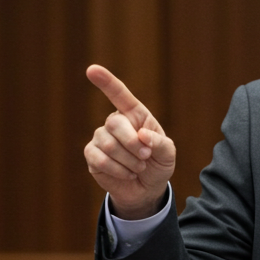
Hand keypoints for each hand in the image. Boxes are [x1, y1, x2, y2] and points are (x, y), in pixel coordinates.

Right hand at [83, 65, 176, 218]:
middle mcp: (115, 122)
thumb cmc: (157, 164)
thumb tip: (142, 135)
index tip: (92, 70)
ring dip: (129, 161)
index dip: (106, 81)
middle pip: (115, 123)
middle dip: (134, 144)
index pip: (119, 94)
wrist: (146, 189)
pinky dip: (118, 170)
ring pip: (109, 145)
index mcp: (134, 114)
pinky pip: (100, 159)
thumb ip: (160, 143)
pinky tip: (127, 173)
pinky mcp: (92, 155)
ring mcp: (101, 137)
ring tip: (139, 167)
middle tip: (146, 157)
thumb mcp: (168, 154)